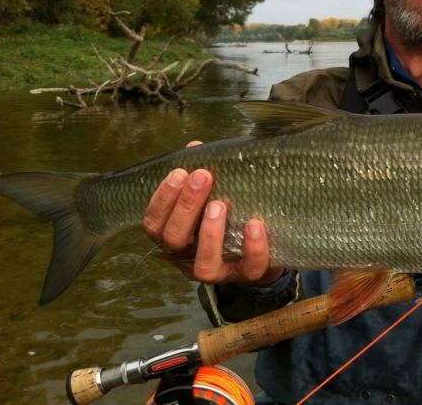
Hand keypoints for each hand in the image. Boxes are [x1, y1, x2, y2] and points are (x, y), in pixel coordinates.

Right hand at [143, 142, 283, 285]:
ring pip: (204, 264)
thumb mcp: (214, 194)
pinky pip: (248, 268)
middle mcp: (189, 258)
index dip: (162, 199)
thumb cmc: (230, 217)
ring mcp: (218, 271)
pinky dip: (252, 247)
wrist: (267, 249)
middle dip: (186, 207)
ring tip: (220, 205)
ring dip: (210, 234)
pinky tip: (254, 224)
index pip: (154, 224)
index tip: (178, 172)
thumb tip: (195, 145)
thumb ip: (202, 175)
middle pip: (174, 240)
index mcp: (176, 237)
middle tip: (203, 176)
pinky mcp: (248, 276)